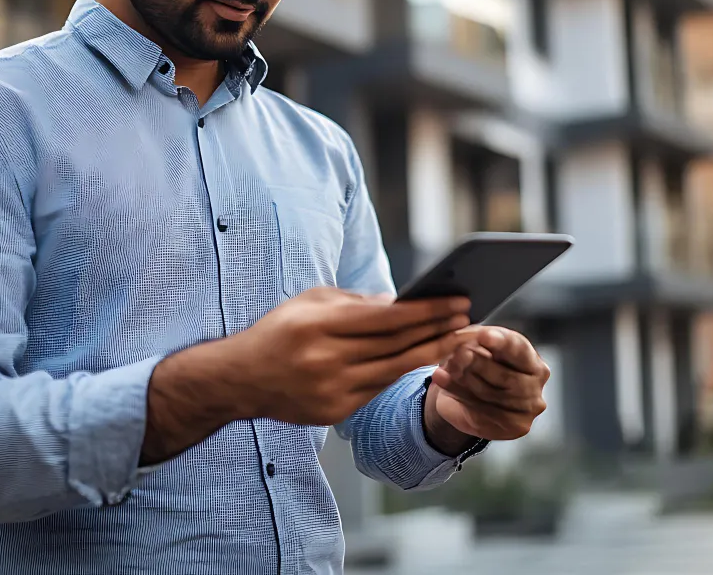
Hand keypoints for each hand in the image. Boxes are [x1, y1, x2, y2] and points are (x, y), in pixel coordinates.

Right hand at [142, 287, 472, 463]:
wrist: (241, 379)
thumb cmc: (279, 330)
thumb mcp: (311, 301)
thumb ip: (355, 302)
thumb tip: (400, 303)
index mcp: (319, 325)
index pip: (386, 318)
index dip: (425, 310)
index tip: (455, 300)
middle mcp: (326, 360)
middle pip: (396, 346)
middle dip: (438, 331)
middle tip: (470, 318)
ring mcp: (331, 390)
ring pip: (394, 371)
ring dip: (431, 354)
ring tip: (459, 339)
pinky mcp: (335, 412)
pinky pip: (379, 389)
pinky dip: (404, 373)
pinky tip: (426, 360)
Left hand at [427, 326, 548, 443]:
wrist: (469, 395)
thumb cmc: (479, 363)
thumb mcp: (476, 344)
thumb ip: (473, 341)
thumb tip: (462, 344)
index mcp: (530, 357)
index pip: (518, 349)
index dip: (501, 342)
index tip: (484, 336)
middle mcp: (535, 383)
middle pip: (503, 374)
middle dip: (475, 362)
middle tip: (456, 354)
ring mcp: (528, 407)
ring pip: (490, 393)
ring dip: (463, 378)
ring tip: (446, 366)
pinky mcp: (515, 426)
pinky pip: (481, 410)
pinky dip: (457, 392)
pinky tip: (442, 379)